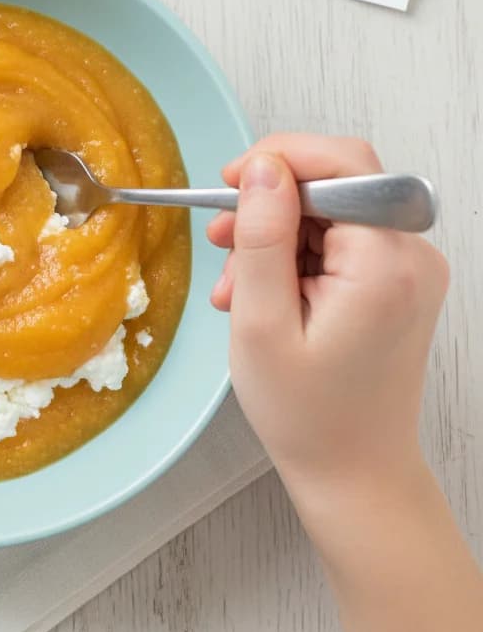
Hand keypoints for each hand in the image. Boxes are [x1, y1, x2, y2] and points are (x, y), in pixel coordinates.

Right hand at [207, 134, 447, 496]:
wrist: (354, 473)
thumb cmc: (307, 414)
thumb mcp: (261, 322)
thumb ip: (262, 236)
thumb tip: (263, 168)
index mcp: (385, 264)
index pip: (342, 164)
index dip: (280, 158)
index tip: (230, 183)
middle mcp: (411, 257)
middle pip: (335, 183)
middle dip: (269, 204)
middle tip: (220, 240)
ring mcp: (408, 270)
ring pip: (330, 212)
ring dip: (274, 236)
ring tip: (234, 286)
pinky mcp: (395, 283)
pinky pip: (338, 241)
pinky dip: (293, 257)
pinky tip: (260, 294)